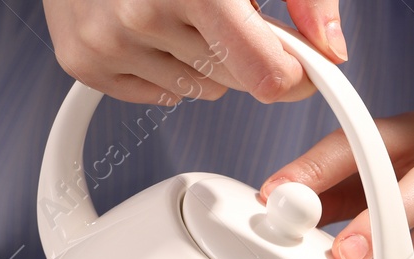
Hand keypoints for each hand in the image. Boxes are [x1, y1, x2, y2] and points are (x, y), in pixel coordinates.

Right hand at [41, 0, 346, 105]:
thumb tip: (331, 46)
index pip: (269, 75)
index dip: (295, 71)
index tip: (299, 58)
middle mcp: (143, 13)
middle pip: (238, 82)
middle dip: (245, 50)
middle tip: (223, 5)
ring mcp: (106, 40)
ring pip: (200, 90)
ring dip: (202, 56)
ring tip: (179, 4)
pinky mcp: (82, 59)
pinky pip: (158, 94)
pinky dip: (163, 65)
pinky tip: (149, 21)